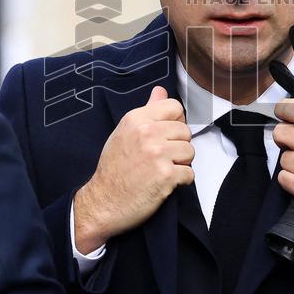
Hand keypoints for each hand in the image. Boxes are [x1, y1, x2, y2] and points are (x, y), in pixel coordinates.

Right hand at [73, 86, 193, 252]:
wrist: (103, 202)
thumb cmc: (114, 168)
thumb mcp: (124, 133)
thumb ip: (146, 111)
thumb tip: (160, 91)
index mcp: (137, 119)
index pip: (174, 107)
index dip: (175, 122)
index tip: (166, 135)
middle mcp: (148, 133)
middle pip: (185, 131)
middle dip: (178, 145)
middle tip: (161, 158)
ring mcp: (158, 154)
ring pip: (190, 152)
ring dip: (181, 164)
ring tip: (161, 170)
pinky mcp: (166, 176)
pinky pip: (189, 173)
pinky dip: (180, 181)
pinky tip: (164, 183)